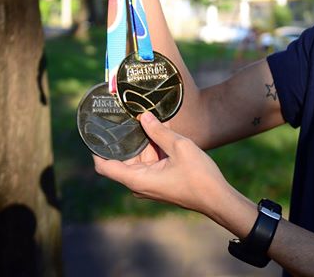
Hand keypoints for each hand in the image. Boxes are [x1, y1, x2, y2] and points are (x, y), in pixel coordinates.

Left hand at [93, 112, 229, 216]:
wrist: (217, 198)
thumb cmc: (198, 176)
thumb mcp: (180, 147)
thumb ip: (160, 132)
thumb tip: (144, 117)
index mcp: (137, 179)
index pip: (104, 166)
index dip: (97, 149)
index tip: (96, 131)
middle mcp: (139, 184)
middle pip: (123, 158)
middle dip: (127, 138)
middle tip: (128, 115)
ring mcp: (150, 184)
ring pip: (139, 158)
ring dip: (145, 141)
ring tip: (148, 119)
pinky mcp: (161, 182)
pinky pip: (151, 162)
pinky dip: (155, 148)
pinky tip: (163, 131)